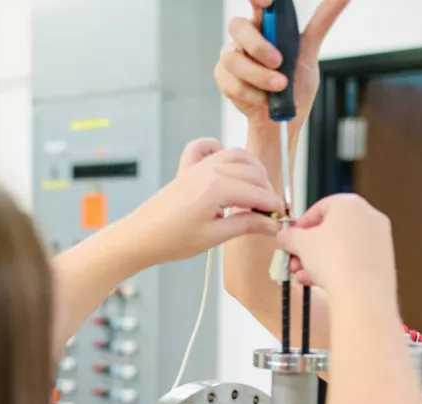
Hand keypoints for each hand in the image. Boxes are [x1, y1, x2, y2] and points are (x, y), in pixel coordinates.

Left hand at [114, 138, 283, 264]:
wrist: (141, 237)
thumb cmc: (172, 239)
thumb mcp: (215, 236)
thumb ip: (247, 225)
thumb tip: (271, 224)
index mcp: (217, 187)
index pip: (258, 192)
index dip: (273, 207)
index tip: (280, 219)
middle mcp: (209, 169)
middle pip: (253, 171)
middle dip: (266, 190)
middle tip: (269, 212)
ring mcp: (198, 166)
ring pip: (237, 155)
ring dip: (252, 170)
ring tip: (256, 193)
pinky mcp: (187, 168)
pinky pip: (206, 146)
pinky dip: (220, 149)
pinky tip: (227, 166)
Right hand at [216, 0, 350, 130]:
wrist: (283, 120)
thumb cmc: (295, 84)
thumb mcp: (310, 52)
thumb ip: (322, 22)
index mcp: (265, 25)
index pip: (256, 3)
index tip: (268, 3)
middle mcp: (245, 37)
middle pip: (238, 27)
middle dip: (259, 46)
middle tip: (279, 62)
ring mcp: (231, 57)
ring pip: (233, 59)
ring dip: (259, 76)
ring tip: (279, 87)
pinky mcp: (223, 78)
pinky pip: (232, 82)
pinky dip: (252, 94)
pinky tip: (265, 99)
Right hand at [276, 193, 394, 292]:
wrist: (362, 291)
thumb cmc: (336, 259)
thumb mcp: (301, 244)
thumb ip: (290, 236)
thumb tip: (286, 236)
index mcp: (350, 203)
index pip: (320, 207)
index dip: (302, 224)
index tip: (292, 236)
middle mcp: (368, 217)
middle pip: (332, 229)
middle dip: (309, 246)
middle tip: (296, 258)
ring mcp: (379, 239)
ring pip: (342, 247)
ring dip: (319, 260)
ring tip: (303, 274)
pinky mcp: (383, 260)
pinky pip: (354, 260)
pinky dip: (337, 268)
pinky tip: (319, 281)